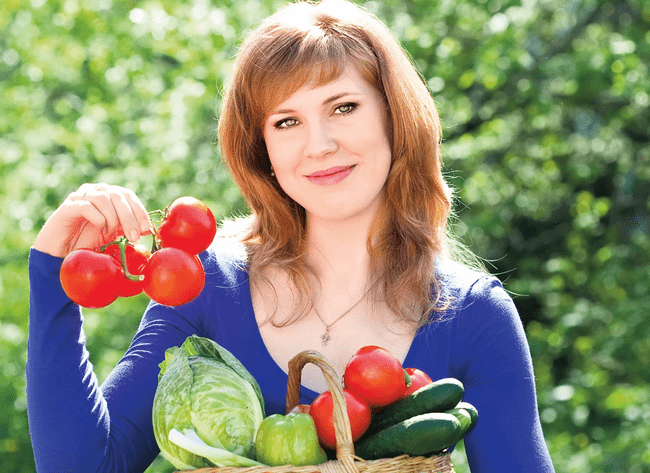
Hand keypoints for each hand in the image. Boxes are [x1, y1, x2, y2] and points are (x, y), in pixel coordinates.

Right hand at [33, 183, 151, 257]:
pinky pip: (86, 206)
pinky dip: (97, 218)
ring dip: (112, 217)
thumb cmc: (88, 241)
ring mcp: (80, 197)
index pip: (128, 195)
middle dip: (130, 217)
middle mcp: (95, 191)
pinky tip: (100, 228)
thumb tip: (149, 229)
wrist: (61, 251)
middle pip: (118, 195)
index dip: (140, 211)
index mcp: (109, 195)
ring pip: (103, 198)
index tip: (146, 228)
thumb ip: (128, 228)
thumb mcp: (114, 234)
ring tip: (110, 232)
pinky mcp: (68, 206)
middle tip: (133, 236)